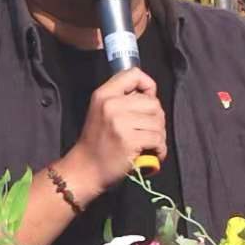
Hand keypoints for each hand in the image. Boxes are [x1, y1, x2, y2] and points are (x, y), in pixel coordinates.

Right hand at [62, 68, 166, 198]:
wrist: (84, 170)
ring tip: (151, 145)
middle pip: (153, 102)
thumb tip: (151, 94)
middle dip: (157, 119)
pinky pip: (158, 139)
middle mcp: (111, 105)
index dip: (148, 85)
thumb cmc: (97, 142)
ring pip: (158, 122)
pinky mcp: (129, 140)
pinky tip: (153, 154)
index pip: (133, 74)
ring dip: (160, 136)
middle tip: (150, 132)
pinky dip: (160, 149)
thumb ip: (122, 99)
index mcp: (104, 94)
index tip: (148, 99)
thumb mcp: (102, 111)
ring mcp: (120, 122)